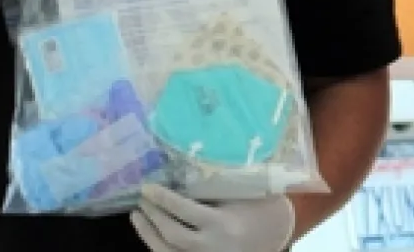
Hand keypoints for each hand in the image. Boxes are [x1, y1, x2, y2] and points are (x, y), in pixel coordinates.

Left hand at [130, 184, 294, 251]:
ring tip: (137, 216)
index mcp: (223, 224)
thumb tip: (183, 168)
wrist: (275, 237)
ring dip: (148, 234)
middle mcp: (212, 246)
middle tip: (141, 199)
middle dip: (153, 216)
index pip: (185, 211)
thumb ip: (217, 186)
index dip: (163, 199)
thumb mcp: (243, 194)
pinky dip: (159, 247)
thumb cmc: (260, 210)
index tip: (147, 187)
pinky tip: (151, 234)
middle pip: (172, 234)